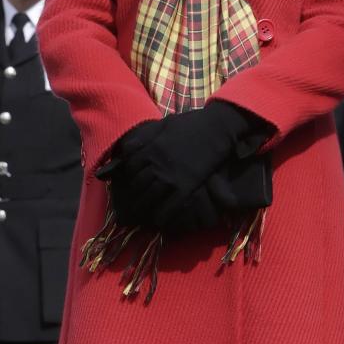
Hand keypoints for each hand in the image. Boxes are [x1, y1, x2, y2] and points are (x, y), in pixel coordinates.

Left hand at [97, 105, 270, 227]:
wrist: (216, 129)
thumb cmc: (192, 123)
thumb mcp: (164, 124)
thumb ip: (146, 135)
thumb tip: (128, 145)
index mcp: (150, 148)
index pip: (130, 166)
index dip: (128, 175)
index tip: (130, 180)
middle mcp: (156, 164)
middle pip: (137, 184)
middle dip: (133, 194)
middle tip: (131, 202)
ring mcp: (170, 177)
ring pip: (150, 197)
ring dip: (144, 206)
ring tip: (142, 213)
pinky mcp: (185, 187)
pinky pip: (169, 206)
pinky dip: (162, 215)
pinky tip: (160, 220)